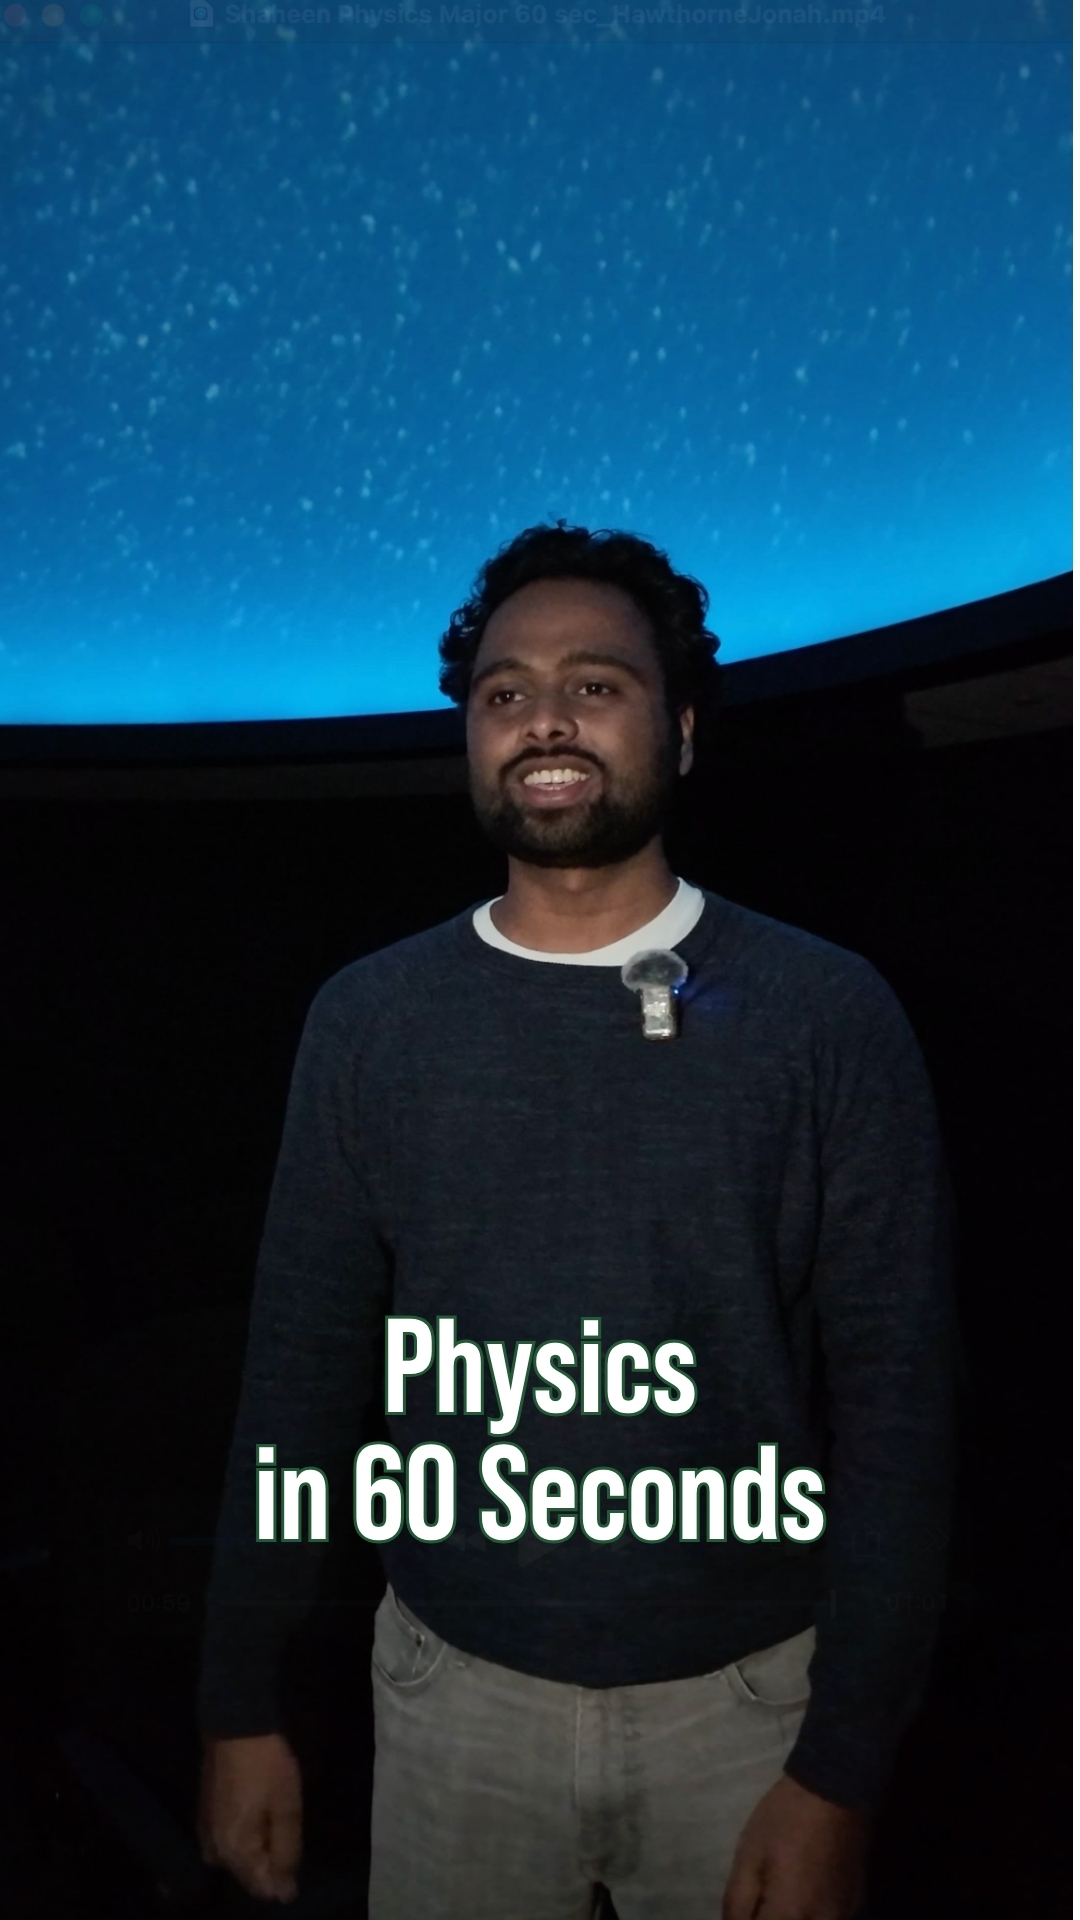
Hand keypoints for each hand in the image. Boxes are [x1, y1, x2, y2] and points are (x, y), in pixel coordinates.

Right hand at [197, 1731, 302, 1903]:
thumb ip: (286, 1854)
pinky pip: (228, 1843)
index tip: (294, 1843)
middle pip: (250, 1876)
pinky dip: (245, 1837)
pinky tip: (257, 1812)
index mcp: (235, 1854)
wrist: (234, 1726)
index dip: (285, 1875)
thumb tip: (285, 1894)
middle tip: (284, 1822)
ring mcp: (205, 1836)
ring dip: (259, 1847)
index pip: (263, 1889)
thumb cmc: (266, 1766)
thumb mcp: (287, 1808)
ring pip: (239, 1860)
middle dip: (271, 1861)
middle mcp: (214, 1853)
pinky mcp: (204, 1819)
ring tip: (273, 1815)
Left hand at [721, 1773, 868, 1919]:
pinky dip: (811, 1915)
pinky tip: (804, 1891)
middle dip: (769, 1917)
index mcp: (789, 1914)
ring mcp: (842, 1917)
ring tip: (780, 1893)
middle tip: (760, 1900)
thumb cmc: (785, 1820)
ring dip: (790, 1917)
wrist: (835, 1789)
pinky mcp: (855, 1905)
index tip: (745, 1909)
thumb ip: (737, 1904)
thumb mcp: (748, 1856)